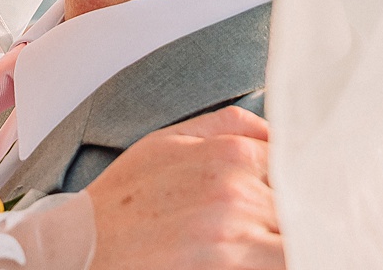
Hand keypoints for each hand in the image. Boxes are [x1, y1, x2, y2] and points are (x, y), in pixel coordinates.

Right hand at [84, 106, 282, 269]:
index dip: (301, 187)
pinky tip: (259, 258)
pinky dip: (275, 261)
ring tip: (263, 245)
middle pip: (303, 206)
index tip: (296, 201)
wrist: (79, 251)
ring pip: (298, 240)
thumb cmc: (121, 203)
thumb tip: (278, 130)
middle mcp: (237, 192)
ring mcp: (233, 237)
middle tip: (272, 226)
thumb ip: (228, 126)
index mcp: (230, 154)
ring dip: (287, 244)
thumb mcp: (165, 143)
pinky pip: (281, 263)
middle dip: (295, 217)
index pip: (300, 167)